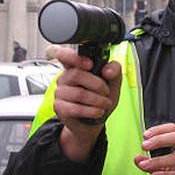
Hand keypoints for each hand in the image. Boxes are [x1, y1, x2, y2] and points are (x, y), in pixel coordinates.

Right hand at [54, 47, 121, 161]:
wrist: (96, 119)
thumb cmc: (102, 97)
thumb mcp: (113, 82)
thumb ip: (114, 71)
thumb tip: (107, 70)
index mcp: (76, 66)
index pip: (65, 55)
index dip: (74, 57)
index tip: (89, 64)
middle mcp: (65, 77)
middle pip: (77, 74)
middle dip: (97, 85)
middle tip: (106, 91)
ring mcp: (60, 92)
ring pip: (79, 93)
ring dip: (98, 100)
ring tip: (105, 104)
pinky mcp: (59, 107)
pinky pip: (75, 108)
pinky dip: (91, 111)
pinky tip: (98, 111)